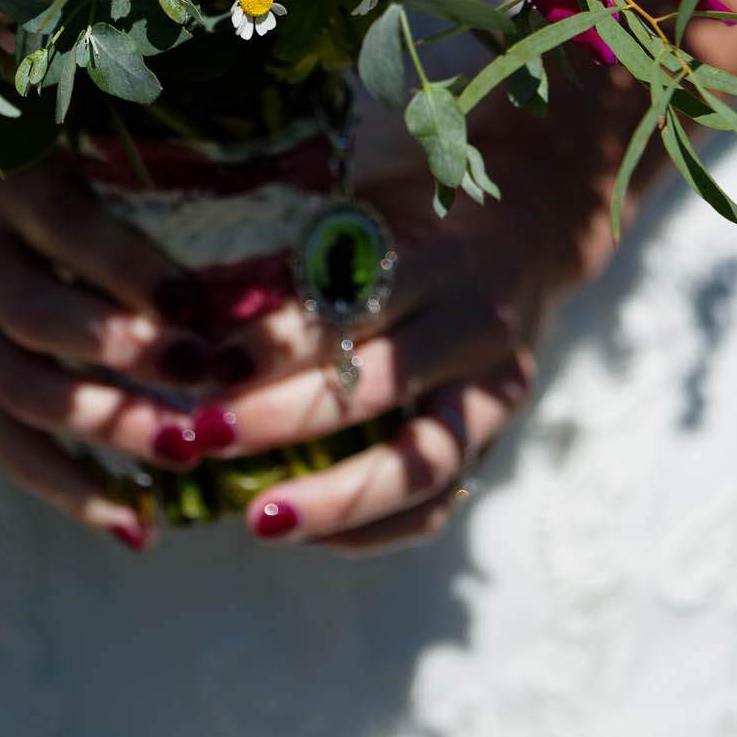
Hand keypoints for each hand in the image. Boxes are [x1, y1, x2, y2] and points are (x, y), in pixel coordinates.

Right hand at [0, 118, 221, 553]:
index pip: (68, 228)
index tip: (197, 304)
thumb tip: (246, 244)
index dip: (130, 268)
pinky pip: (8, 446)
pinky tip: (137, 524)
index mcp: (6, 181)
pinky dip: (72, 488)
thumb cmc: (45, 157)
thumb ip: (142, 172)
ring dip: (110, 430)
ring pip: (22, 393)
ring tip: (188, 454)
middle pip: (36, 319)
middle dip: (125, 357)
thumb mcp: (76, 138)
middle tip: (206, 381)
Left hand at [184, 69, 651, 555]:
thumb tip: (204, 310)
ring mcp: (493, 395)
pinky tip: (305, 531)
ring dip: (334, 501)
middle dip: (283, 421)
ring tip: (258, 519)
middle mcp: (474, 332)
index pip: (351, 310)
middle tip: (205, 436)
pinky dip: (371, 530)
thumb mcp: (372, 206)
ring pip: (419, 468)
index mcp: (440, 264)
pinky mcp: (494, 441)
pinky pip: (435, 506)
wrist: (532, 227)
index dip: (278, 343)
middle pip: (377, 391)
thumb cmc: (424, 209)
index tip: (209, 365)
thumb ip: (311, 255)